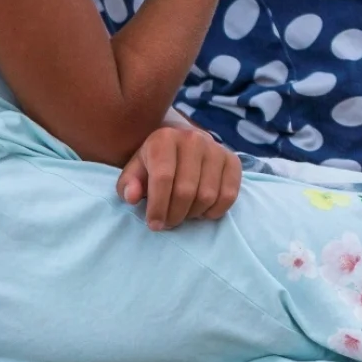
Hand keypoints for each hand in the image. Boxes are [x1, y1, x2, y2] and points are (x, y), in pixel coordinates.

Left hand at [116, 125, 241, 230]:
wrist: (180, 142)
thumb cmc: (154, 162)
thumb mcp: (135, 170)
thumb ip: (129, 184)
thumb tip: (132, 196)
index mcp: (165, 138)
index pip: (163, 178)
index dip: (157, 207)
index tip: (153, 224)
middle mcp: (193, 139)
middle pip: (186, 191)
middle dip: (174, 215)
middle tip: (168, 222)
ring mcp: (215, 149)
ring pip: (207, 196)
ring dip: (193, 214)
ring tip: (182, 213)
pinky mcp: (232, 161)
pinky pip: (229, 195)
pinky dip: (215, 211)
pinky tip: (202, 210)